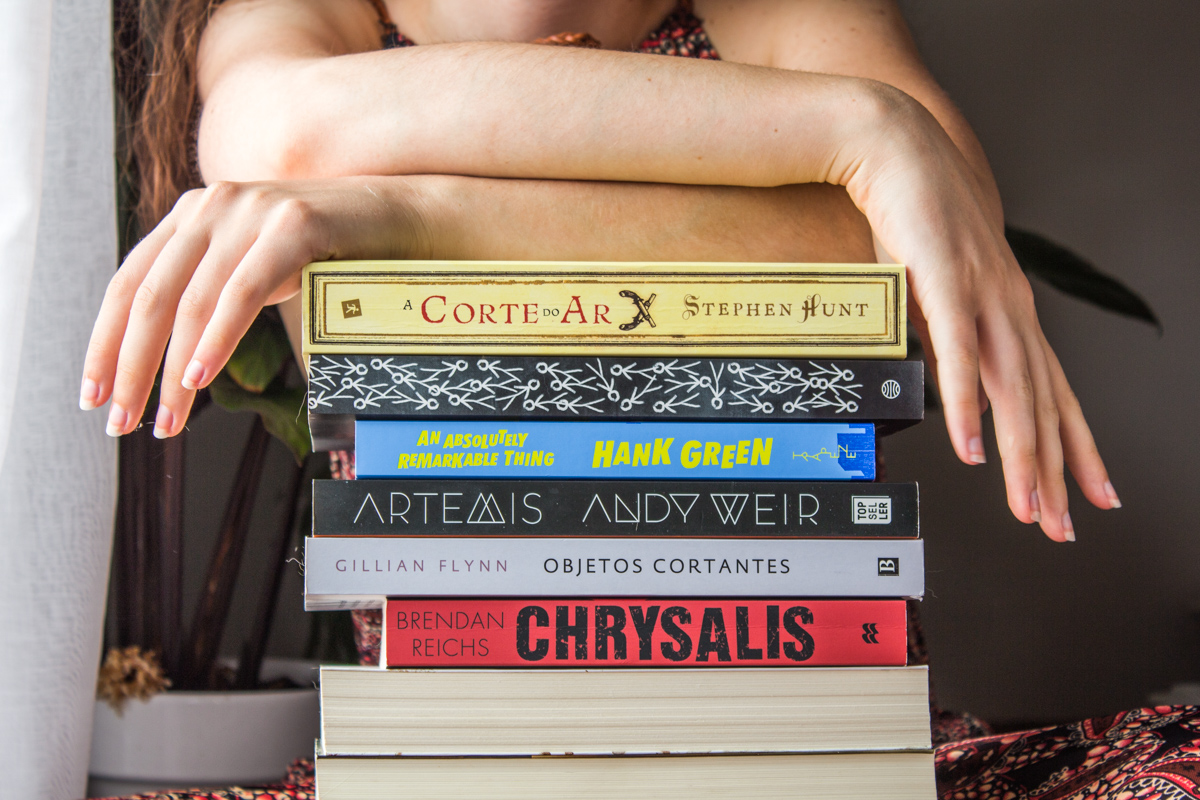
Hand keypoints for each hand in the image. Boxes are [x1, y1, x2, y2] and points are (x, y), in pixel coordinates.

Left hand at [79, 178, 427, 438]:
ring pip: (190, 302)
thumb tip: (169, 359)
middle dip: (129, 367)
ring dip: (171, 371)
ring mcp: (251, 212)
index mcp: (193, 216)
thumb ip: (214, 291)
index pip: (130, 283)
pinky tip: (199, 379)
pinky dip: (215, 340)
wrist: (400, 219)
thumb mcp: (257, 269)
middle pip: (149, 297)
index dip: (105, 342)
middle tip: (120, 422)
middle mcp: (212, 206)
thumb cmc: (328, 256)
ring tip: (166, 420)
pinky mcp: (293, 226)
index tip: (94, 395)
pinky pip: (242, 292)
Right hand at [844, 88, 1119, 540]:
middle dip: (1054, 472)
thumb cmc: (915, 221)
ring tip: (1026, 505)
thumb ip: (952, 345)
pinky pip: (963, 355)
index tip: (1090, 495)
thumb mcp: (938, 295)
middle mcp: (1011, 308)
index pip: (1054, 393)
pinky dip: (972, 406)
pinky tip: (976, 448)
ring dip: (1023, 455)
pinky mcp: (946, 283)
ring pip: (1014, 391)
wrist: (896, 150)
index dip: (1076, 448)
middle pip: (1042, 404)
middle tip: (1060, 526)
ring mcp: (984, 295)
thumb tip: (962, 397)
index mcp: (1010, 312)